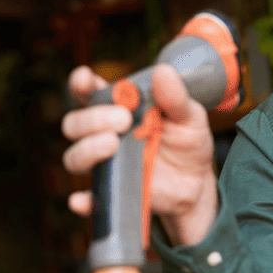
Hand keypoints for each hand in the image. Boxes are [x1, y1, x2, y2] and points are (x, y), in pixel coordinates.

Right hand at [61, 64, 217, 245]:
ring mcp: (105, 164)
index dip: (81, 84)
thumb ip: (175, 97)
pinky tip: (82, 200)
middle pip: (75, 123)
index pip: (89, 93)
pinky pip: (90, 199)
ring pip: (75, 157)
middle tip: (123, 119)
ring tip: (113, 144)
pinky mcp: (112, 191)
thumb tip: (163, 72)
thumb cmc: (187, 141)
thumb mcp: (189, 116)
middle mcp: (103, 134)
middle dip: (93, 118)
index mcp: (119, 108)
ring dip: (87, 149)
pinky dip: (83, 200)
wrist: (197, 181)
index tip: (84, 79)